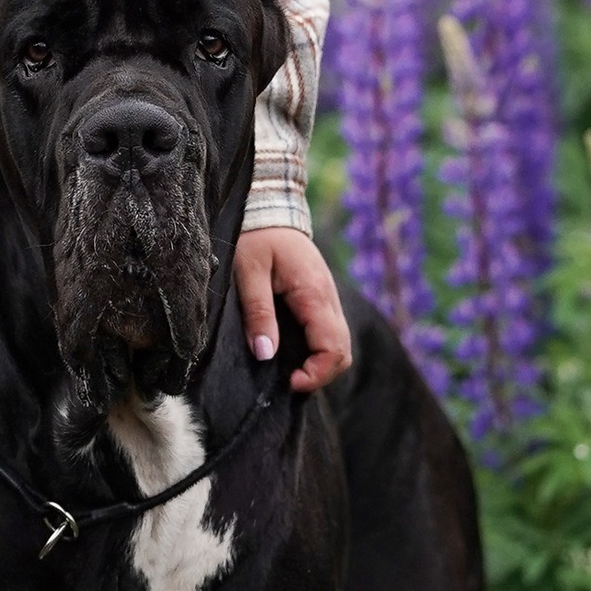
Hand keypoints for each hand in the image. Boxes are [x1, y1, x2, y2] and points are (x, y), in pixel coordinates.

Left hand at [233, 227, 352, 392]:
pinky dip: (319, 349)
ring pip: (340, 343)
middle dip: (321, 373)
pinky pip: (331, 332)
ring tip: (290, 370)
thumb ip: (258, 313)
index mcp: (314, 293)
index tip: (290, 382)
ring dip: (321, 363)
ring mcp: (329, 297)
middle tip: (289, 381)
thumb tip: (265, 354)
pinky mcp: (322, 297)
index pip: (332, 347)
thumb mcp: (248, 272)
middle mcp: (329, 297)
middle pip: (343, 350)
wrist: (268, 208)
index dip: (316, 373)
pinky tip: (294, 353)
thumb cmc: (255, 236)